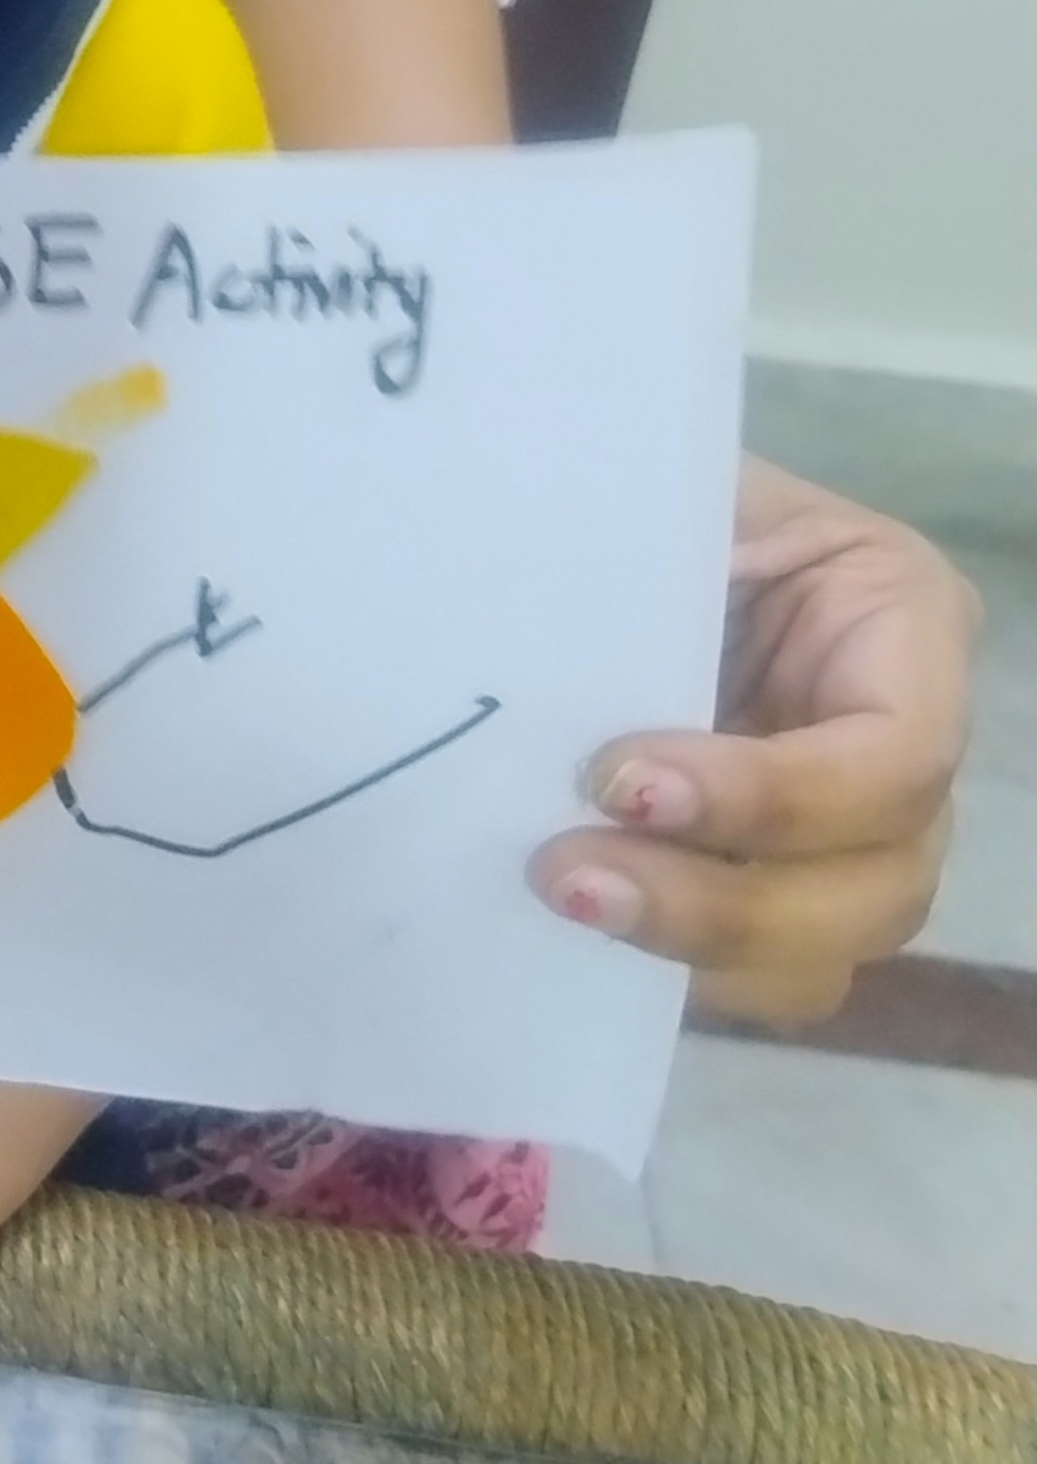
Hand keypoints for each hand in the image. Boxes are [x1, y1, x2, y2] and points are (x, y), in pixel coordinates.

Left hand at [533, 456, 972, 1024]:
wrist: (589, 539)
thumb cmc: (643, 497)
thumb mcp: (671, 487)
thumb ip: (656, 533)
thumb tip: (558, 586)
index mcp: (904, 626)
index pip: (897, 754)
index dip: (774, 794)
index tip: (622, 780)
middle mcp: (902, 751)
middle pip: (879, 885)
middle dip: (725, 901)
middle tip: (568, 874)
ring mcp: (848, 840)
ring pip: (823, 953)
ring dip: (692, 948)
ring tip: (561, 898)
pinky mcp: (770, 891)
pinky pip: (751, 975)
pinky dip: (667, 970)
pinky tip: (565, 937)